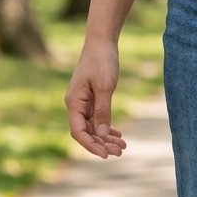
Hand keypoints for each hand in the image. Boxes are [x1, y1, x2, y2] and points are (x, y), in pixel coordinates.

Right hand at [65, 41, 126, 158]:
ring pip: (93, 127)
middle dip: (102, 144)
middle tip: (120, 152)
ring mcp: (83, 102)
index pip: (78, 132)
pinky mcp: (91, 98)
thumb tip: (102, 134)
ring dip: (106, 138)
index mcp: (73, 102)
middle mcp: (75, 105)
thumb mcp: (104, 87)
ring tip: (122, 146)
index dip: (91, 145)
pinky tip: (118, 134)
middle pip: (86, 132)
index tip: (106, 155)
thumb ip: (103, 111)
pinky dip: (107, 127)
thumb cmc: (102, 61)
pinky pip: (97, 118)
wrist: (101, 42)